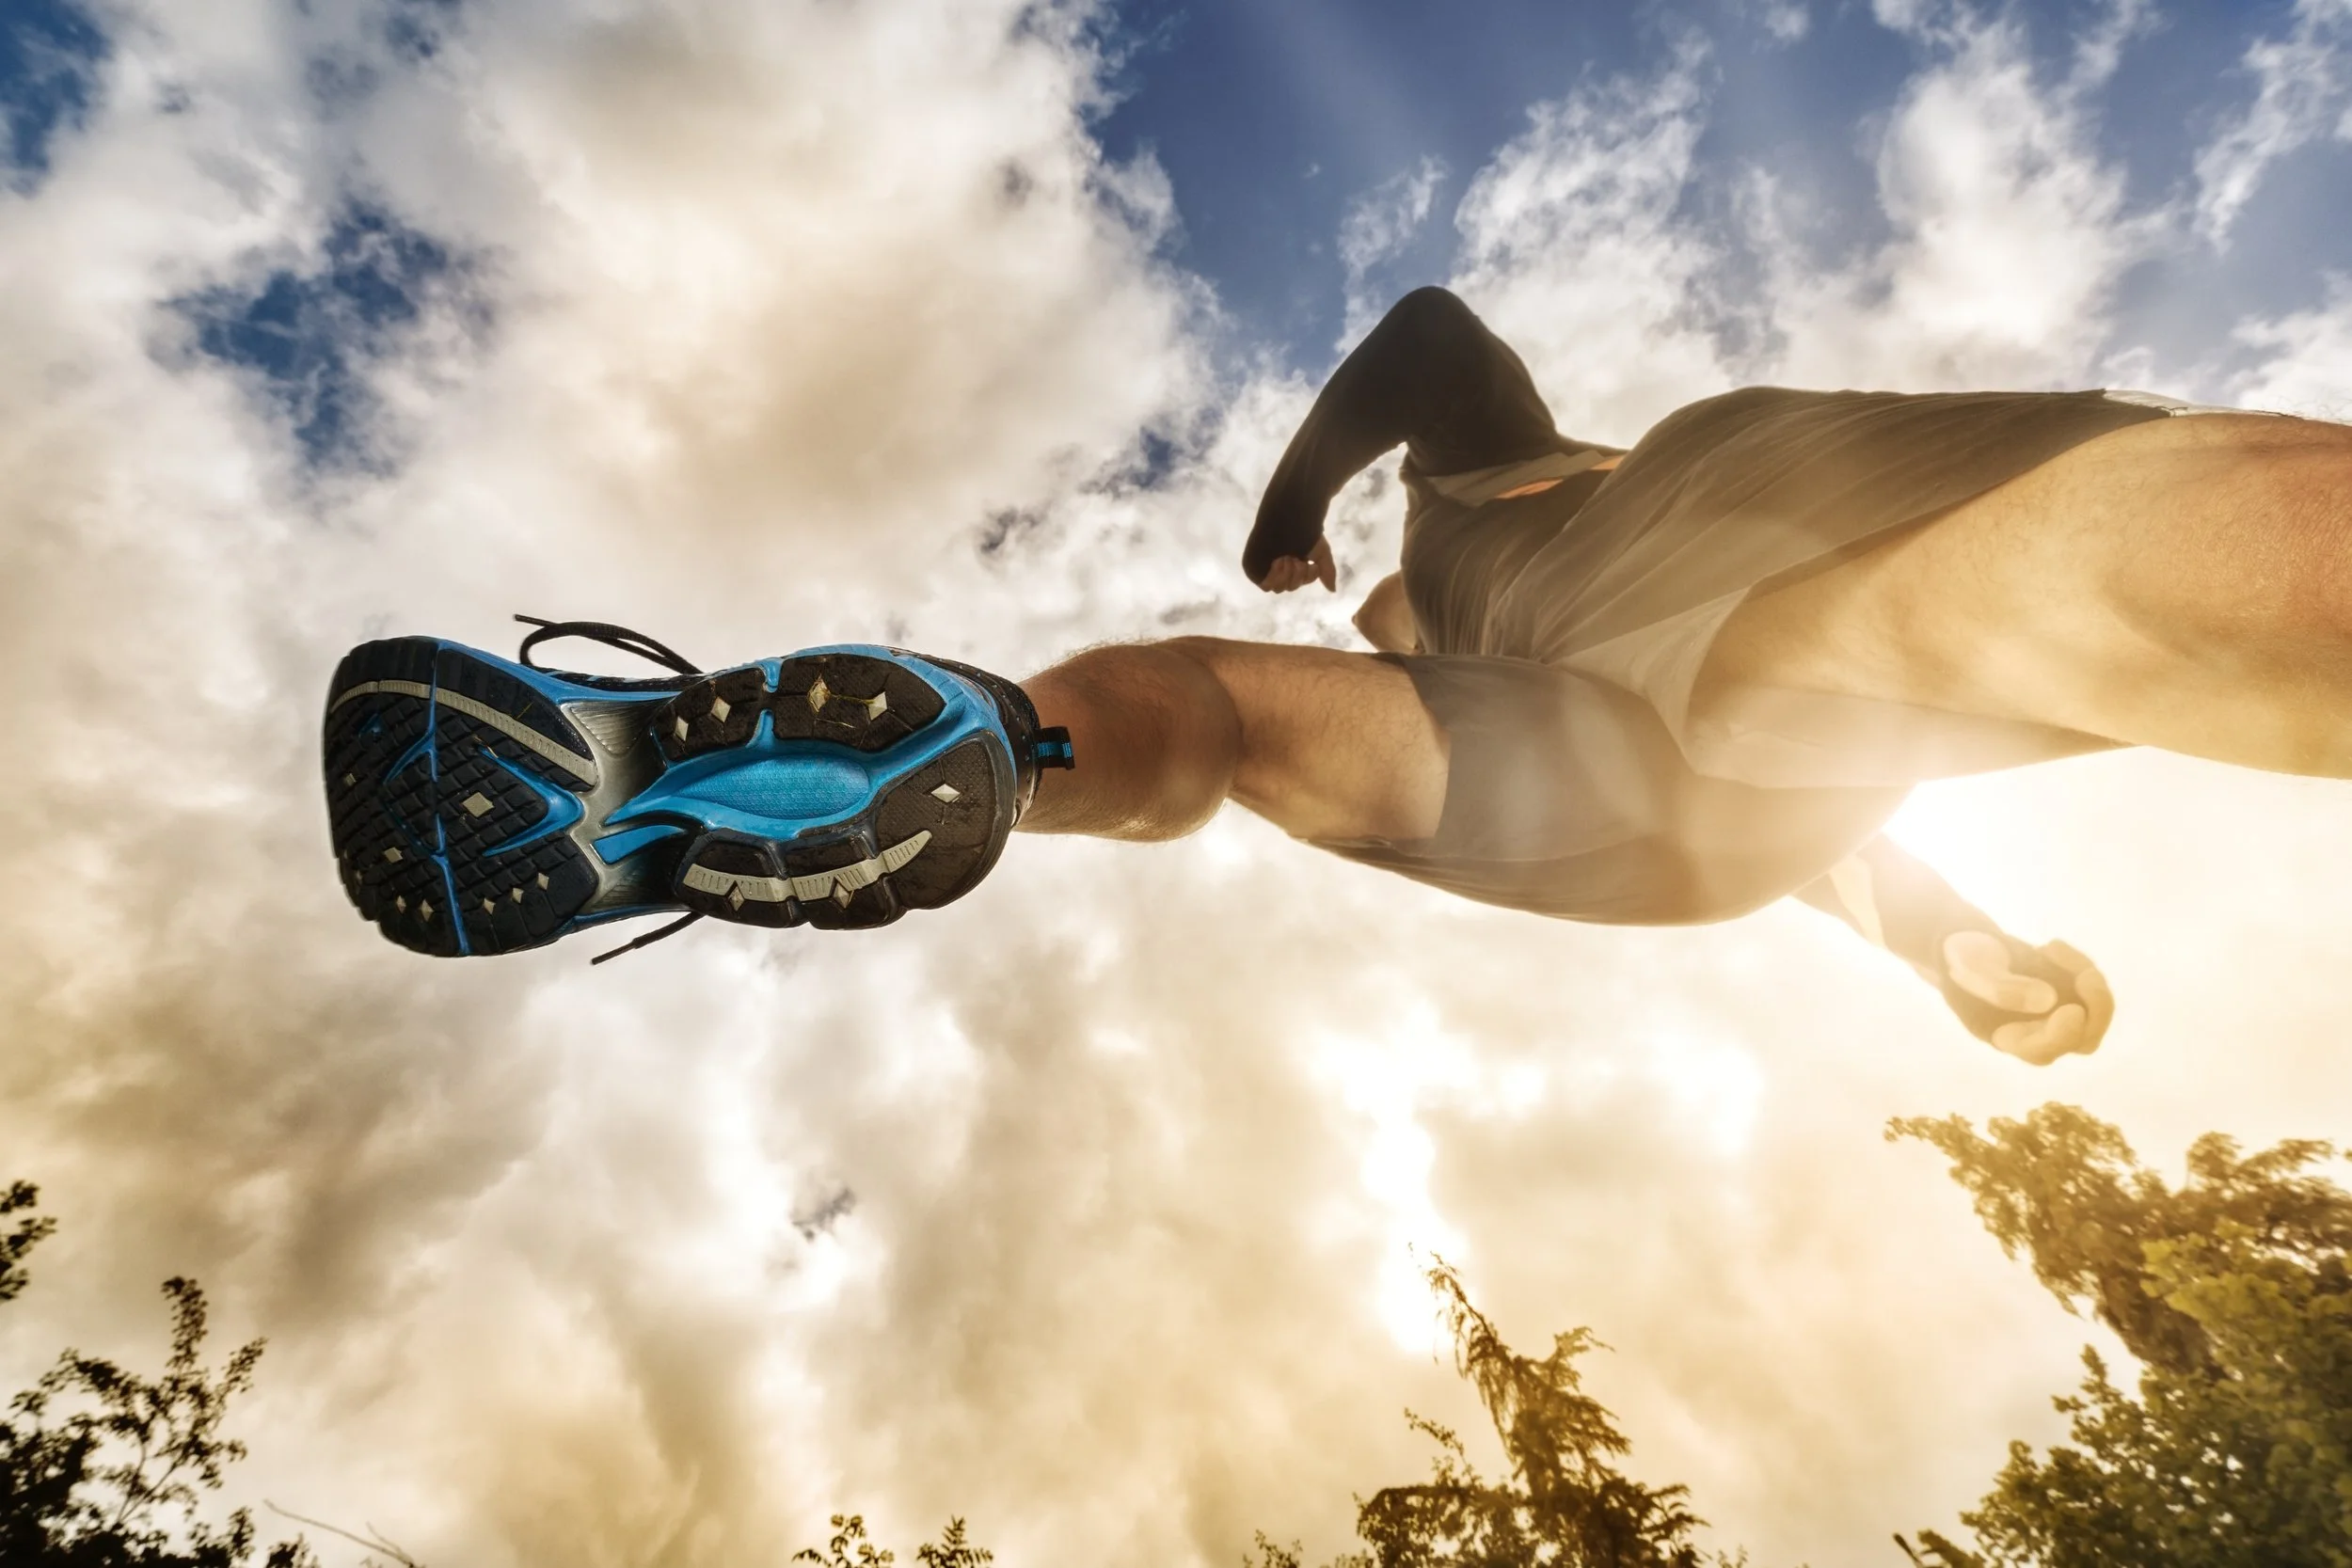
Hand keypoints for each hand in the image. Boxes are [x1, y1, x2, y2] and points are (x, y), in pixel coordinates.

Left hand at [1257, 536, 1336, 593]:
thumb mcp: (1320, 553)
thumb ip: (1327, 571)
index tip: (1311, 564)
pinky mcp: (1254, 568)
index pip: (1299, 582)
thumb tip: (1332, 590)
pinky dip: (1273, 578)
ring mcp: (1265, 568)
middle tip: (1296, 559)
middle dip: (1296, 575)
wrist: (1287, 517)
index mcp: (1292, 564)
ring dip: (1286, 576)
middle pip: (1289, 587)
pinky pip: (1264, 585)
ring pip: (1277, 588)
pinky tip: (1278, 562)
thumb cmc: (1304, 532)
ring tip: (1287, 559)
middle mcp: (1279, 568)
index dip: (1306, 577)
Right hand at [1939, 932, 2114, 1065]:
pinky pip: (2092, 992)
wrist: (1966, 942)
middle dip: (2095, 1009)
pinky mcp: (2068, 997)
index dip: (2061, 1035)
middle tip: (2087, 974)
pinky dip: (2081, 966)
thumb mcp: (1971, 967)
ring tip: (2053, 947)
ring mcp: (2054, 1017)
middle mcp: (2035, 1034)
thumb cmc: (1962, 958)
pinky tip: (2051, 946)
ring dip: (2089, 981)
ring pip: (2094, 1016)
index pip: (2040, 1050)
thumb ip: (2002, 987)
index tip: (2072, 1010)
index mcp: (2006, 1036)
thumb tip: (2050, 1000)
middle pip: (2081, 1041)